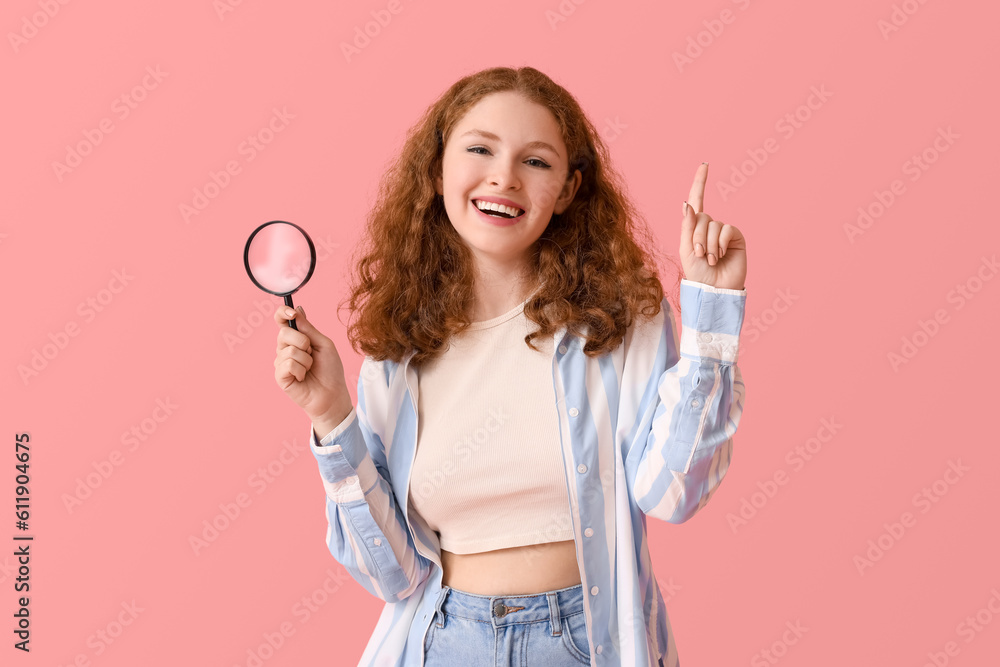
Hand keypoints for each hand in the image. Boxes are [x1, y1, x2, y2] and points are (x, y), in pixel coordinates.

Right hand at [273, 305, 352, 424]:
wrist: (333, 394)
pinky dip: (300, 370)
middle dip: (303, 342)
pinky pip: (288, 364)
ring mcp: (281, 362)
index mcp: (296, 338)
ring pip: (289, 350)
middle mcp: (285, 348)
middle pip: (284, 332)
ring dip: (306, 359)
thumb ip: (308, 328)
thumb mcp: (323, 344)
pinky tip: (303, 377)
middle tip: (312, 353)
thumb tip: (297, 309)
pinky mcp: (280, 376)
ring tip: (310, 368)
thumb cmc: (330, 370)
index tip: (291, 313)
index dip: (282, 313)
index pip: (281, 320)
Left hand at [679, 163, 746, 290]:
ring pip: (713, 225)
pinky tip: (720, 255)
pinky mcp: (736, 238)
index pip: (697, 200)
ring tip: (709, 259)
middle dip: (696, 237)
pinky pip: (727, 229)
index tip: (705, 164)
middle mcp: (709, 226)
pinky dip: (720, 242)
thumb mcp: (685, 248)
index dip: (700, 182)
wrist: (713, 289)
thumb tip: (687, 203)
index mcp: (694, 227)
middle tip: (698, 255)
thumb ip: (687, 225)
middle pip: (701, 217)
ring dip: (707, 244)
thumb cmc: (696, 273)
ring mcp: (723, 232)